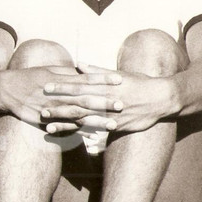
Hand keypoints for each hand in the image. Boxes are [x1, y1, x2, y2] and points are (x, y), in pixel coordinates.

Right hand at [0, 65, 123, 133]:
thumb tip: (85, 70)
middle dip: (104, 102)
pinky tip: (93, 137)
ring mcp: (53, 108)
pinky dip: (79, 132)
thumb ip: (68, 72)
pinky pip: (66, 127)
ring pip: (78, 115)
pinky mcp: (47, 120)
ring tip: (112, 125)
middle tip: (121, 104)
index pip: (86, 78)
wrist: (7, 90)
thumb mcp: (49, 69)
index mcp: (61, 79)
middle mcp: (59, 94)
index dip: (103, 78)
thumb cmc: (30, 77)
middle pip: (85, 98)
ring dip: (96, 121)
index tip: (119, 79)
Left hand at [42, 65, 176, 132]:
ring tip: (49, 127)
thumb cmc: (138, 83)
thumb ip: (95, 71)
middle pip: (77, 104)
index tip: (45, 87)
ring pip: (84, 120)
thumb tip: (78, 64)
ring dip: (65, 124)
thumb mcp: (117, 74)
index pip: (78, 85)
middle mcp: (105, 100)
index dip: (61, 87)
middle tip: (40, 109)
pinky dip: (83, 134)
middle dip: (58, 107)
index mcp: (104, 86)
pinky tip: (70, 137)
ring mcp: (110, 115)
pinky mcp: (116, 126)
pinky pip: (96, 131)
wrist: (161, 98)